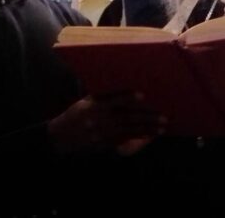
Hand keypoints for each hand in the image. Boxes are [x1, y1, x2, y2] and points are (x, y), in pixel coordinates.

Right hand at [48, 92, 165, 153]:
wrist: (61, 137)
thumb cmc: (76, 113)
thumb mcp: (85, 101)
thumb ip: (102, 94)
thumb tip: (121, 82)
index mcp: (94, 106)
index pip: (113, 100)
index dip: (127, 98)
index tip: (143, 95)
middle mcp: (99, 120)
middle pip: (126, 118)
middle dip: (146, 118)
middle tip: (163, 117)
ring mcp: (103, 134)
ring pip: (129, 131)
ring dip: (147, 129)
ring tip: (162, 127)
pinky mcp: (105, 143)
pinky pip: (125, 139)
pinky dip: (139, 137)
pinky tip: (151, 135)